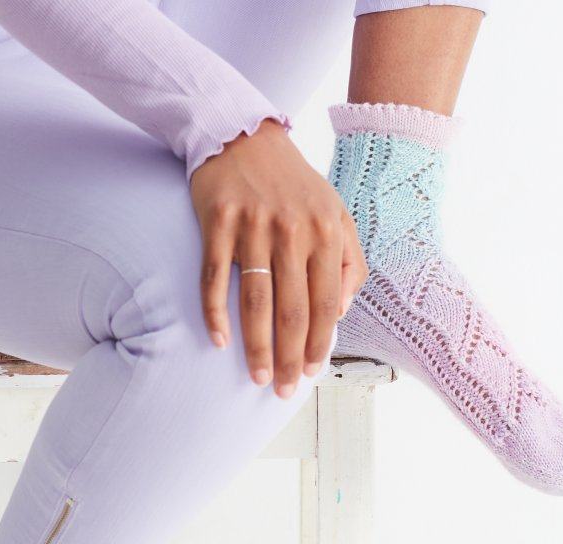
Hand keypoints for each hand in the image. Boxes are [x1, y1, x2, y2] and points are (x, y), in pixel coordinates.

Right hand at [189, 117, 367, 397]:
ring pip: (256, 302)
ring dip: (257, 347)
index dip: (320, 343)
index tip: (312, 373)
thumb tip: (342, 311)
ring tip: (259, 377)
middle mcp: (292, 231)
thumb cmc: (292, 184)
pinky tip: (219, 341)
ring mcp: (253, 227)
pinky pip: (214, 277)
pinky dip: (214, 312)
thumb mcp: (334, 212)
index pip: (326, 303)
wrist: (242, 134)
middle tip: (284, 390)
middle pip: (292, 311)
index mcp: (325, 232)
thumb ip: (348, 259)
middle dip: (290, 358)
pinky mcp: (217, 222)